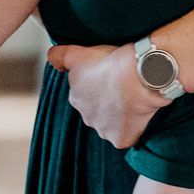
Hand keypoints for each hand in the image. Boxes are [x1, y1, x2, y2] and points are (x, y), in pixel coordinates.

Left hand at [46, 42, 168, 148]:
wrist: (139, 75)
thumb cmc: (111, 61)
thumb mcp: (78, 53)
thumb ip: (59, 55)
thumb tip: (52, 59)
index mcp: (76, 98)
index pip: (88, 94)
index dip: (101, 84)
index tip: (113, 75)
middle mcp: (87, 118)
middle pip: (99, 111)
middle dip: (109, 102)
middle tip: (125, 87)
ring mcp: (104, 131)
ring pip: (112, 124)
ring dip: (121, 115)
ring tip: (135, 99)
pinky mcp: (121, 140)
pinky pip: (128, 136)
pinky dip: (134, 128)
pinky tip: (141, 114)